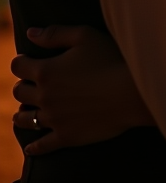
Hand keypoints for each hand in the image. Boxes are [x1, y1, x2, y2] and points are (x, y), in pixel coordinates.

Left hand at [11, 25, 154, 154]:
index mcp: (46, 71)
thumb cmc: (110, 58)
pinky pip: (42, 146)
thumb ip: (55, 34)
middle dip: (22, 86)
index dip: (21, 61)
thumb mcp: (84, 36)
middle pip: (19, 92)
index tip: (25, 60)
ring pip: (26, 119)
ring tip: (24, 111)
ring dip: (22, 113)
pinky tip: (30, 148)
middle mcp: (45, 96)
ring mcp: (54, 119)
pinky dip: (34, 147)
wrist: (130, 92)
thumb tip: (31, 34)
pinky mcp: (66, 137)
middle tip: (29, 84)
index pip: (18, 67)